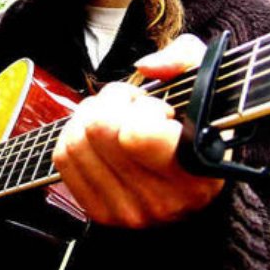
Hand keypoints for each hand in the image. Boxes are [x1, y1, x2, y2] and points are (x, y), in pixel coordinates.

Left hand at [53, 34, 223, 227]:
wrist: (195, 175)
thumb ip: (183, 58)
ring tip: (114, 116)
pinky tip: (99, 135)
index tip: (156, 106)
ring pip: (76, 140)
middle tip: (130, 104)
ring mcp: (128, 209)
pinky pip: (63, 159)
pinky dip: (74, 135)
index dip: (140, 106)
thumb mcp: (205, 80)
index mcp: (195, 168)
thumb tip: (146, 67)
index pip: (137, 133)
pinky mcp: (102, 211)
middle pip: (99, 129)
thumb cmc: (199, 126)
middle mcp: (161, 198)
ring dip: (90, 114)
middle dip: (110, 100)